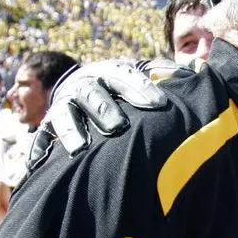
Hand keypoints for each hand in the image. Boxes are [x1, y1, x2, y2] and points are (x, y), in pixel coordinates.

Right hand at [27, 59, 189, 170]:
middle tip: (119, 127)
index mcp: (110, 73)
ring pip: (66, 115)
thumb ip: (165, 74)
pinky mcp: (50, 125)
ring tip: (80, 147)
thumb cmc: (125, 89)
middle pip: (94, 96)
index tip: (159, 103)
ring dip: (72, 130)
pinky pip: (44, 137)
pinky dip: (42, 150)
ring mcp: (65, 105)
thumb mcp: (142, 77)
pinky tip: (42, 165)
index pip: (124, 75)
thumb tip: (196, 72)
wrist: (85, 89)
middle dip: (105, 110)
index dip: (140, 88)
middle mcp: (85, 86)